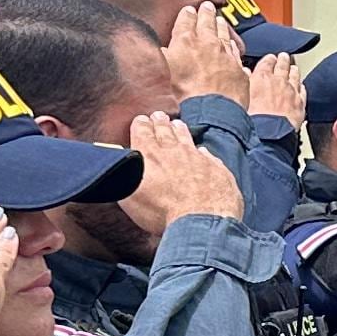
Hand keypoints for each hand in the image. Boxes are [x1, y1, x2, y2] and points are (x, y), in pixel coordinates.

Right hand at [119, 109, 244, 235]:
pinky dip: (202, 152)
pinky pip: (207, 155)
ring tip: (177, 124)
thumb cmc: (162, 211)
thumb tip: (120, 168)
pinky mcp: (216, 168)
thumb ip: (124, 177)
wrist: (200, 219)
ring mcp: (197, 157)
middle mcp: (173, 150)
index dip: (141, 124)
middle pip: (165, 130)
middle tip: (158, 116)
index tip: (141, 120)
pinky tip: (202, 152)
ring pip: (186, 138)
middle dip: (159, 122)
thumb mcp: (129, 196)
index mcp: (148, 153)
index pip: (142, 131)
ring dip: (180, 130)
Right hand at [162, 0, 248, 105]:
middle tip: (207, 6)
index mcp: (185, 41)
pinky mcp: (238, 69)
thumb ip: (159, 57)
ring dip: (221, 26)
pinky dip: (232, 45)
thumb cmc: (181, 96)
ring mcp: (225, 55)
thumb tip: (158, 49)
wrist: (210, 113)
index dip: (187, 14)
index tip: (188, 9)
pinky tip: (232, 44)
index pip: (186, 22)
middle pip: (207, 23)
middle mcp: (207, 44)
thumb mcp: (160, 72)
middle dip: (206, 13)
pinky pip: (235, 52)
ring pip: (224, 34)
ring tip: (220, 20)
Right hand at [245, 50, 305, 120]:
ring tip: (294, 67)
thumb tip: (244, 72)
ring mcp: (291, 91)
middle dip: (283, 60)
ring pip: (295, 76)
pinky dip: (301, 86)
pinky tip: (301, 86)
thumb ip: (244, 82)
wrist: (268, 134)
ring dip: (294, 70)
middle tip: (284, 57)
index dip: (269, 59)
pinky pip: (302, 91)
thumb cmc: (251, 118)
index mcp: (261, 77)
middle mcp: (278, 81)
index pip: (267, 62)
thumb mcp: (241, 97)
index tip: (271, 58)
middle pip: (283, 66)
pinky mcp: (300, 103)